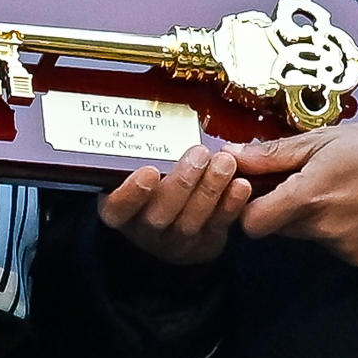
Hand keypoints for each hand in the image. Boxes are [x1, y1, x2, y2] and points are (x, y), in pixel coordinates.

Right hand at [97, 146, 247, 264]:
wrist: (176, 219)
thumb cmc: (155, 183)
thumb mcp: (138, 169)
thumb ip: (144, 154)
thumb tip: (155, 113)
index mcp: (121, 210)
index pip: (116, 209)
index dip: (130, 194)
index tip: (150, 171)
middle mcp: (145, 230)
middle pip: (158, 216)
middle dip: (181, 183)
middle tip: (199, 153)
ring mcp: (175, 241)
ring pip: (190, 222)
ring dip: (209, 189)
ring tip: (225, 162)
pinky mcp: (205, 244)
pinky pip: (218, 226)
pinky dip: (231, 205)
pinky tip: (241, 185)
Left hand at [232, 121, 357, 266]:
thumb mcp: (324, 140)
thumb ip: (274, 154)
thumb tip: (232, 156)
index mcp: (309, 195)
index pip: (253, 223)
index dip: (251, 208)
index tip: (262, 192)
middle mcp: (323, 228)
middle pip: (280, 228)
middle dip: (285, 208)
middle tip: (311, 182)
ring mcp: (344, 247)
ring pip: (309, 236)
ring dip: (315, 218)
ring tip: (344, 192)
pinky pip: (335, 246)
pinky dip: (341, 231)